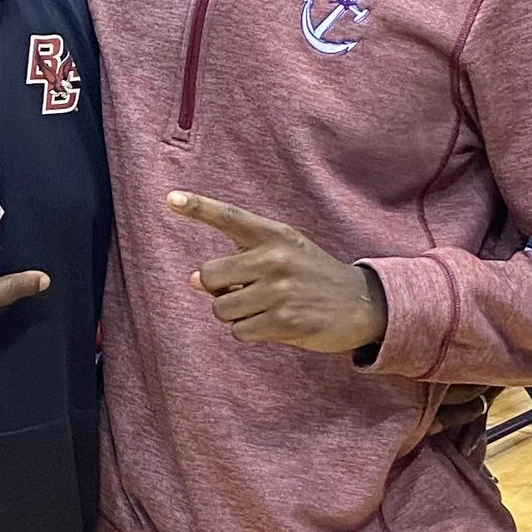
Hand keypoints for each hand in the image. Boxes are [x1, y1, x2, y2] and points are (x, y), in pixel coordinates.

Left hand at [169, 194, 386, 353]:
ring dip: (234, 315)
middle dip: (219, 290)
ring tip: (263, 308)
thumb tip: (193, 280)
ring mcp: (280, 290)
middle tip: (245, 291)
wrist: (361, 304)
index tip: (170, 199)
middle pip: (209, 275)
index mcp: (274, 234)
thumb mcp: (282, 254)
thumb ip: (239, 261)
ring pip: (221, 309)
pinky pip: (239, 331)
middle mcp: (275, 258)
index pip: (230, 217)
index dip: (198, 207)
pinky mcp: (285, 321)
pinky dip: (249, 332)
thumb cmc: (311, 276)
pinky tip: (273, 324)